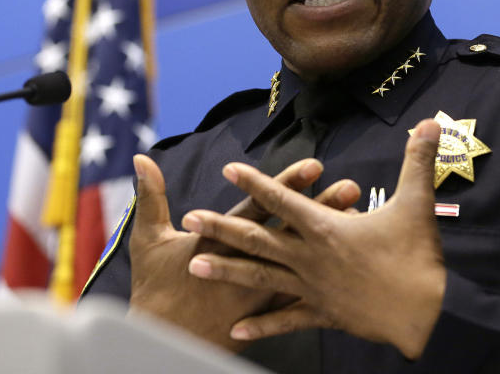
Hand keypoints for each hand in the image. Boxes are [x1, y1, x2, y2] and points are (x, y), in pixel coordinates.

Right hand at [127, 153, 359, 350]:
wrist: (161, 341)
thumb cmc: (155, 288)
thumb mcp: (148, 239)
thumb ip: (151, 196)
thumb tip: (141, 158)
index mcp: (221, 240)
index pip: (261, 206)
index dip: (287, 185)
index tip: (314, 166)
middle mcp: (247, 263)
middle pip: (291, 231)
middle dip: (322, 208)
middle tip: (351, 188)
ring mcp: (259, 291)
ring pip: (303, 262)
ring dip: (330, 243)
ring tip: (359, 223)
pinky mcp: (264, 313)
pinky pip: (300, 298)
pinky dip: (324, 282)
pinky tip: (349, 271)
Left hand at [182, 119, 446, 358]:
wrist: (426, 316)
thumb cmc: (418, 258)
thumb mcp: (418, 204)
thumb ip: (417, 161)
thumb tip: (431, 120)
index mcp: (326, 229)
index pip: (283, 200)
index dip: (255, 182)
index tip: (227, 169)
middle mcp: (309, 258)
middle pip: (257, 239)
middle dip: (220, 227)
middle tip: (189, 218)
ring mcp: (312, 289)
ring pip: (260, 278)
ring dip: (225, 270)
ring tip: (193, 265)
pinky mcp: (322, 315)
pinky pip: (285, 320)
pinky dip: (261, 325)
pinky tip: (235, 330)